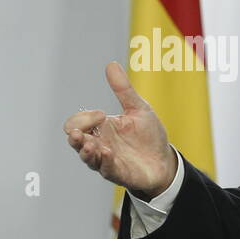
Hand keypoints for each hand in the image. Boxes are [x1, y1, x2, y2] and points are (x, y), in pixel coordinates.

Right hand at [63, 62, 174, 199]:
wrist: (165, 160)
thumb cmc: (149, 136)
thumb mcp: (138, 109)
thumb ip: (123, 90)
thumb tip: (111, 65)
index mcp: (101, 128)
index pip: (79, 122)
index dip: (85, 117)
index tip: (102, 114)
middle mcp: (100, 144)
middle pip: (76, 141)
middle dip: (75, 136)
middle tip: (78, 133)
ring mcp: (107, 160)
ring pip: (87, 157)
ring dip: (85, 151)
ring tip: (89, 144)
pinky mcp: (118, 173)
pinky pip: (106, 170)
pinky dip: (104, 162)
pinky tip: (107, 153)